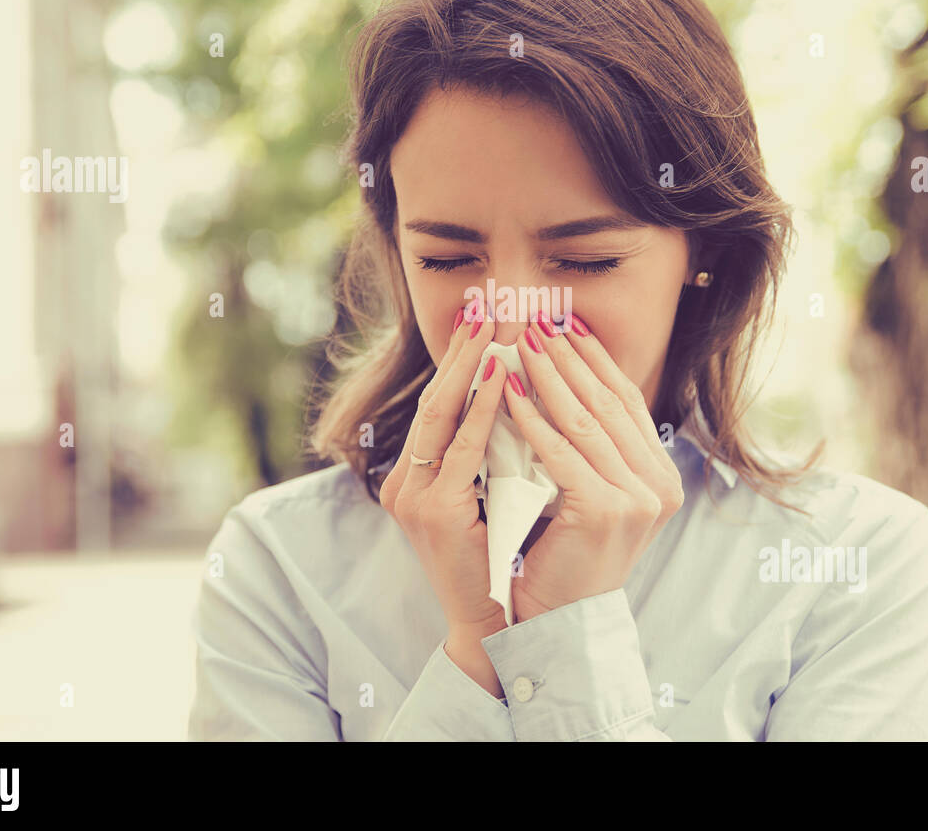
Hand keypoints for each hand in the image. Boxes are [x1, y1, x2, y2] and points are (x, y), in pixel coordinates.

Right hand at [379, 302, 509, 639]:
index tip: (485, 316)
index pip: (440, 403)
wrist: (492, 625)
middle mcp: (405, 481)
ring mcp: (412, 495)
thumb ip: (493, 454)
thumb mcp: (490, 496)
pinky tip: (501, 378)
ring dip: (470, 365)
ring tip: (494, 324)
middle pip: (434, 397)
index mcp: (417, 477)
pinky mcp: (431, 511)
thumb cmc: (501, 562)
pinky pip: (461, 449)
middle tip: (489, 302)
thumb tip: (522, 398)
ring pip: (440, 414)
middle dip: (462, 348)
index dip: (460, 358)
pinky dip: (481, 409)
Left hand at [502, 311, 685, 622]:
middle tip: (538, 320)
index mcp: (660, 477)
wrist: (556, 621)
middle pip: (608, 403)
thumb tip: (565, 377)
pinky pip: (561, 452)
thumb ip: (589, 446)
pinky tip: (506, 393)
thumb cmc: (561, 556)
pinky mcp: (605, 510)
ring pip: (586, 421)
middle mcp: (659, 485)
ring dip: (549, 376)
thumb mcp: (586, 492)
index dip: (595, 360)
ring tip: (520, 343)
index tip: (565, 324)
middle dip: (570, 357)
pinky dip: (532, 419)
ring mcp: (638, 499)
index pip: (626, 402)